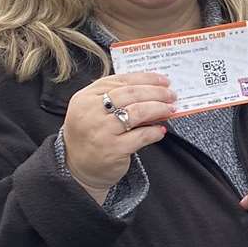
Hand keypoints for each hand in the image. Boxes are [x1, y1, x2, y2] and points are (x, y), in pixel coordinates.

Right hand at [62, 72, 174, 199]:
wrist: (76, 168)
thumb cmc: (90, 135)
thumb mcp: (94, 111)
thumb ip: (116, 98)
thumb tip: (152, 89)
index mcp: (85, 97)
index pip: (120, 80)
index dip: (145, 78)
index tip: (163, 80)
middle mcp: (91, 112)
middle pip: (131, 94)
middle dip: (156, 92)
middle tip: (171, 94)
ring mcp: (102, 131)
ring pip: (138, 112)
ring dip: (159, 108)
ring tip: (169, 109)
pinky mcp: (113, 149)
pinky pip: (141, 135)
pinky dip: (155, 131)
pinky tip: (160, 130)